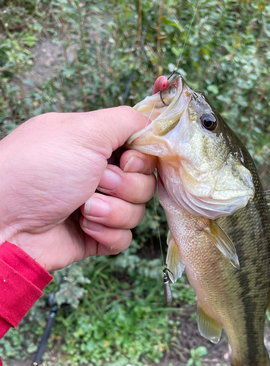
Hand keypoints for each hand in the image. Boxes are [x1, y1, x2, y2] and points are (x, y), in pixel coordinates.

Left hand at [0, 108, 155, 270]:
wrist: (7, 220)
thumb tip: (151, 123)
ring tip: (83, 208)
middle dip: (125, 186)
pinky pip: (125, 238)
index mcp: (96, 145)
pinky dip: (106, 233)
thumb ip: (125, 120)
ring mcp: (99, 207)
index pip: (142, 150)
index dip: (142, 158)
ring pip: (138, 212)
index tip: (126, 160)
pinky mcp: (97, 237)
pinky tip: (83, 227)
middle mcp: (99, 175)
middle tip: (96, 182)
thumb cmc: (39, 168)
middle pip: (145, 182)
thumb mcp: (83, 131)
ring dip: (113, 211)